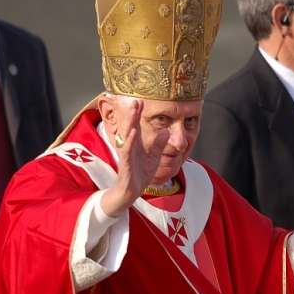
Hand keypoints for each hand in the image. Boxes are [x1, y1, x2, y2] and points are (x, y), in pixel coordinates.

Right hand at [100, 100, 168, 216]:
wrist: (131, 193)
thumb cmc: (140, 175)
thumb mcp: (154, 158)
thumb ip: (159, 145)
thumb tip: (167, 131)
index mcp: (137, 145)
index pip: (137, 126)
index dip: (138, 114)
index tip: (141, 101)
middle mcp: (130, 147)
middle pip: (131, 127)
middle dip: (133, 114)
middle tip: (136, 100)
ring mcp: (127, 155)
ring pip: (128, 137)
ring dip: (130, 124)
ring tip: (133, 112)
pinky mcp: (126, 164)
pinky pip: (127, 151)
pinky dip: (130, 141)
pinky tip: (133, 132)